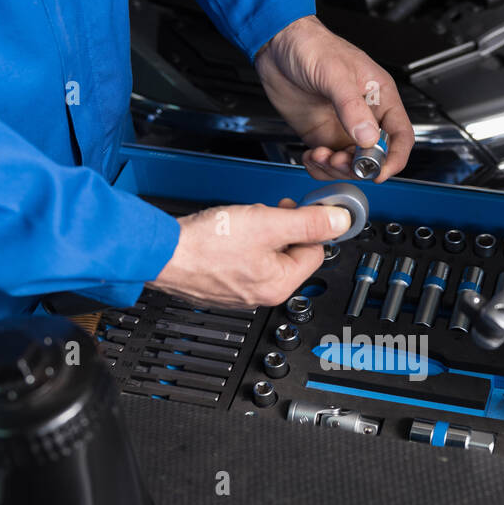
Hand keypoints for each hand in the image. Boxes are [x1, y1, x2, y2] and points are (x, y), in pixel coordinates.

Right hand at [149, 200, 350, 307]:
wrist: (163, 252)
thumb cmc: (208, 244)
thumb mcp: (268, 223)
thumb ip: (309, 222)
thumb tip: (340, 222)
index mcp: (279, 285)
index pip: (314, 251)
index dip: (307, 226)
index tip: (296, 210)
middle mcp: (262, 294)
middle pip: (290, 253)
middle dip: (280, 228)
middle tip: (263, 214)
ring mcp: (240, 291)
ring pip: (266, 253)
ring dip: (259, 232)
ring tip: (240, 223)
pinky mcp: (222, 284)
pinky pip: (243, 258)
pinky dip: (239, 242)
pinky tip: (226, 233)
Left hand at [254, 14, 413, 180]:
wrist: (276, 45)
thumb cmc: (311, 46)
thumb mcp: (335, 74)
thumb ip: (351, 107)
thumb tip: (367, 136)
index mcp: (380, 98)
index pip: (400, 135)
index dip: (394, 158)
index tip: (379, 173)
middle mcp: (364, 116)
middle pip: (374, 157)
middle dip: (357, 166)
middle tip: (339, 160)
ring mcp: (342, 128)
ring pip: (350, 164)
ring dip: (336, 169)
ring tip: (320, 156)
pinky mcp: (321, 135)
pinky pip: (327, 162)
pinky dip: (319, 167)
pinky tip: (311, 156)